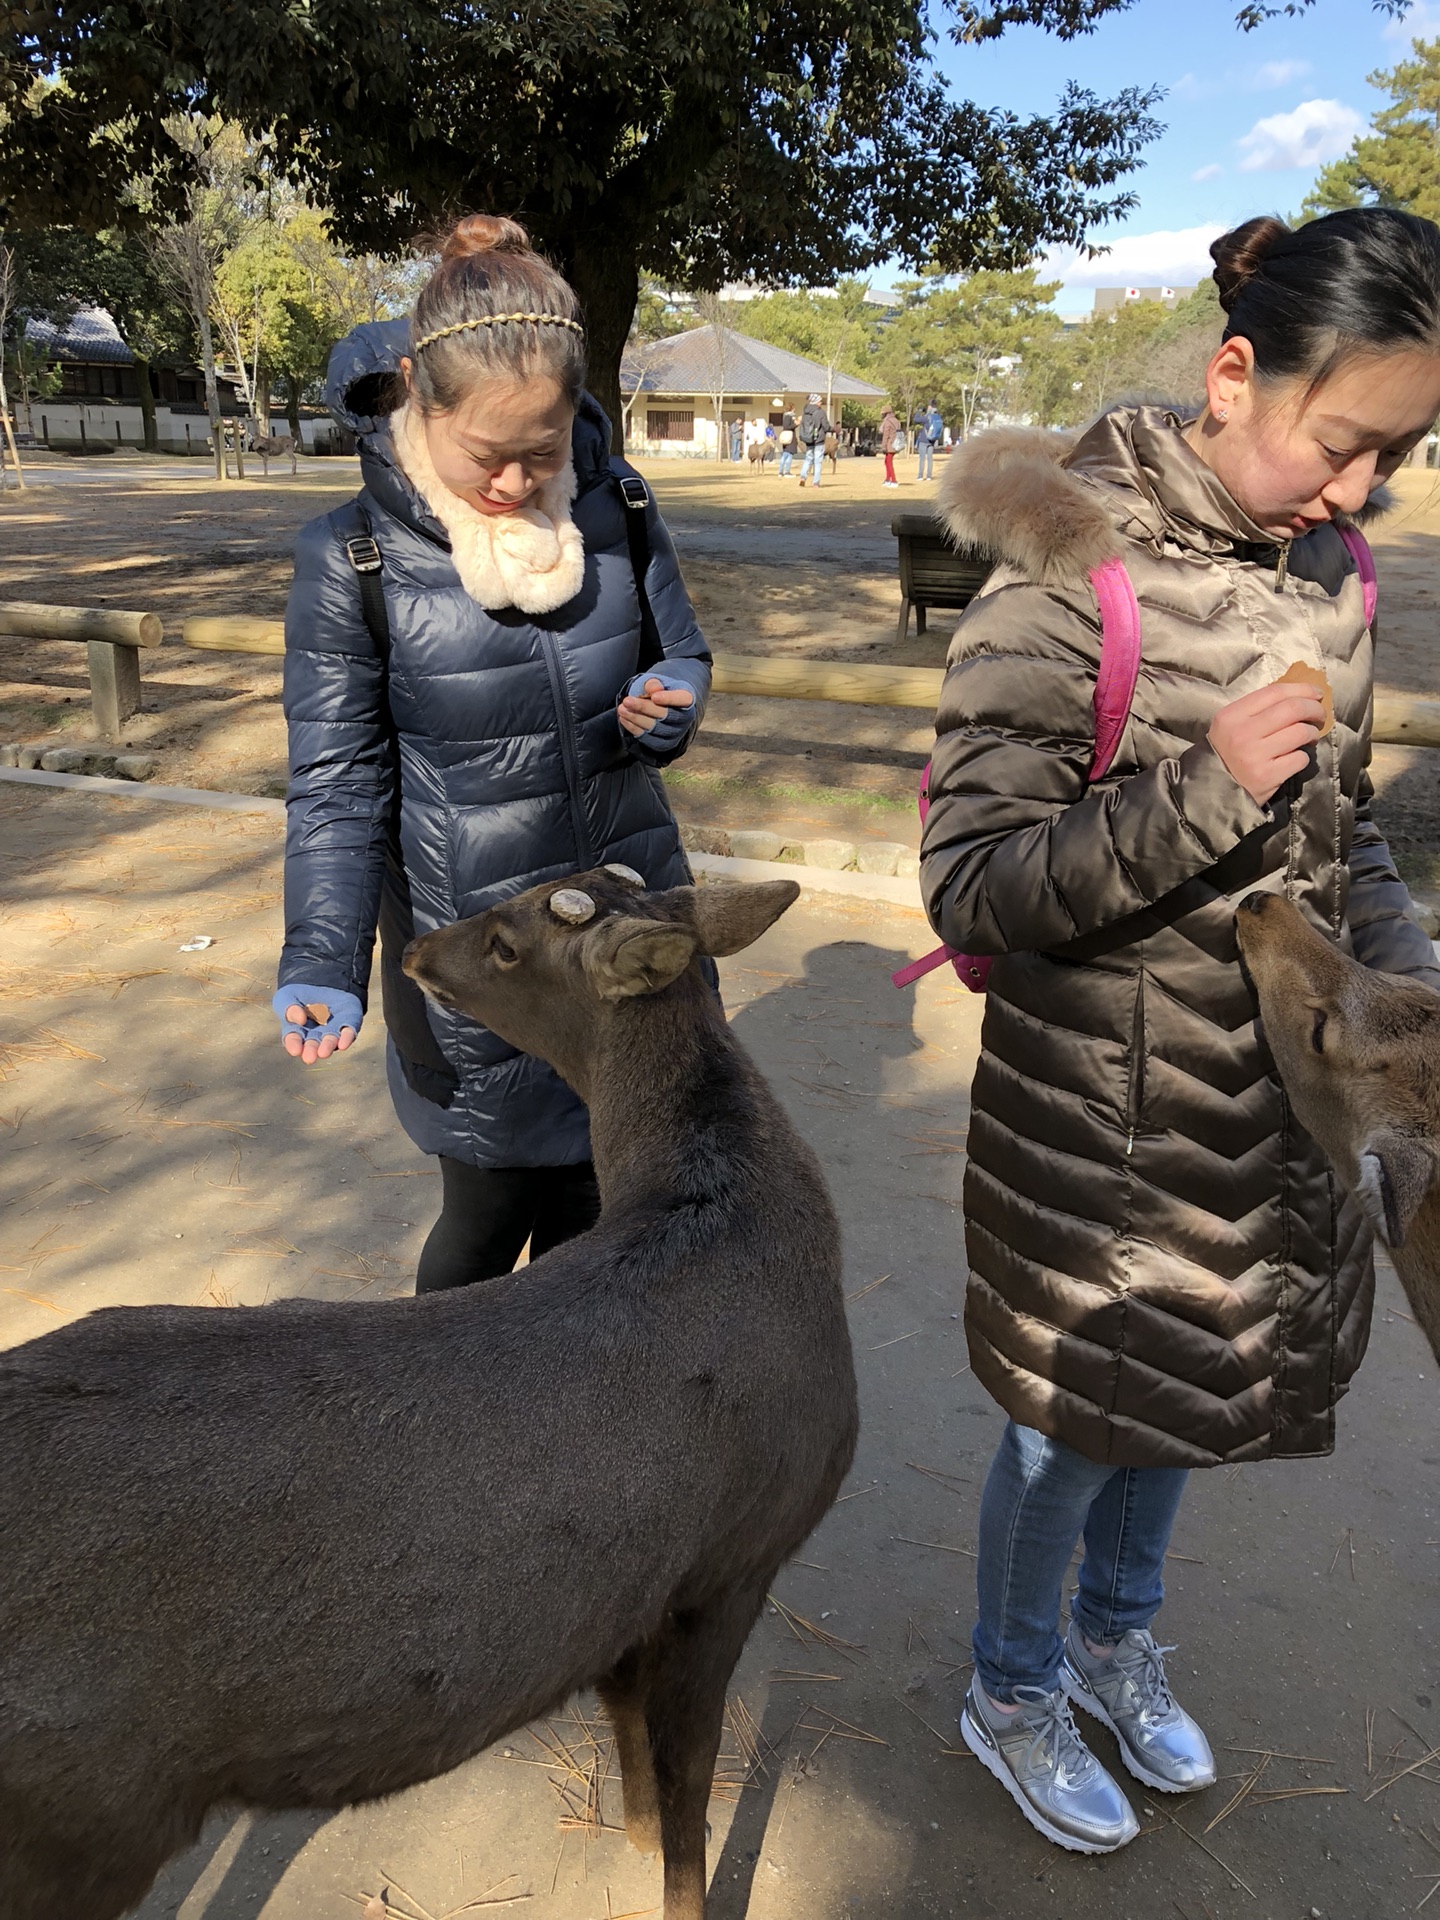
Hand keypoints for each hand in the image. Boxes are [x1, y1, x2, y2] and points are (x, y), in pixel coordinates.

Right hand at [271, 984, 362, 1064]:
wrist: (321, 976)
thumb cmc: (299, 992)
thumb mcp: (287, 996)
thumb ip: (288, 1008)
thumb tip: (300, 1020)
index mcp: (298, 1030)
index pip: (294, 1040)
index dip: (294, 1045)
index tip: (295, 1050)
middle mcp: (316, 1033)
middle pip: (313, 1044)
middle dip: (311, 1050)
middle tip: (310, 1057)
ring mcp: (333, 1029)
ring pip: (331, 1041)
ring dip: (328, 1046)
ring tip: (323, 1052)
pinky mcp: (349, 1021)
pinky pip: (349, 1031)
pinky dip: (346, 1038)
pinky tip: (343, 1044)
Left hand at [618, 674, 695, 741]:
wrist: (660, 707)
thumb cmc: (659, 691)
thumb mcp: (656, 682)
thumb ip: (653, 683)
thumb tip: (653, 688)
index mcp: (686, 699)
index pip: (682, 699)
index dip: (669, 699)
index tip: (655, 696)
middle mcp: (684, 718)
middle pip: (664, 714)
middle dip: (644, 708)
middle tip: (627, 701)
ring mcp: (674, 733)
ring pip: (654, 727)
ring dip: (635, 718)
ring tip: (622, 709)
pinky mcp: (662, 743)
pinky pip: (647, 738)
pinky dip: (634, 728)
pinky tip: (624, 718)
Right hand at [1208, 682, 1324, 804]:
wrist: (1214, 793)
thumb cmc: (1226, 755)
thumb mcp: (1230, 726)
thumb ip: (1257, 710)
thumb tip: (1298, 696)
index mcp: (1232, 716)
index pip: (1275, 692)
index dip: (1301, 689)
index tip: (1316, 693)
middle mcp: (1242, 733)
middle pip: (1292, 709)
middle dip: (1314, 709)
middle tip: (1319, 715)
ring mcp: (1255, 756)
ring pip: (1301, 732)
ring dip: (1311, 733)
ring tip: (1309, 737)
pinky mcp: (1267, 776)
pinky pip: (1300, 758)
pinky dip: (1303, 757)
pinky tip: (1295, 758)